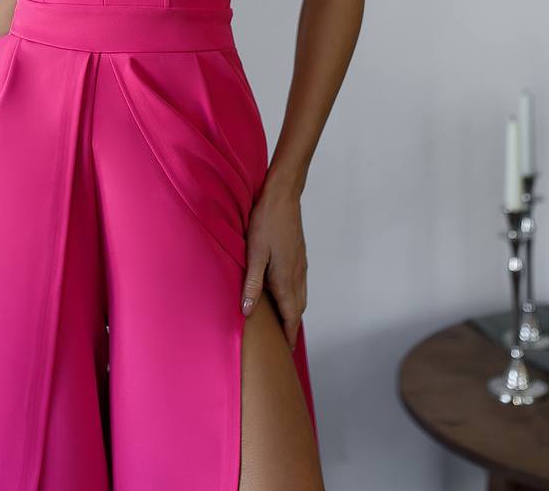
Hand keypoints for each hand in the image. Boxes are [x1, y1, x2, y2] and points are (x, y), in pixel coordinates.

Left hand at [240, 179, 307, 350]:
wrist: (283, 196)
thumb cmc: (265, 221)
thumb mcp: (254, 252)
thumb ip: (252, 283)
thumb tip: (248, 311)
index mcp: (285, 278)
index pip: (290, 316)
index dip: (288, 335)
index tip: (286, 352)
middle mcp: (297, 275)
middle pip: (297, 310)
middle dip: (292, 328)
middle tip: (284, 344)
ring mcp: (301, 265)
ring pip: (301, 297)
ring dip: (293, 313)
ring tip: (284, 324)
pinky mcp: (300, 256)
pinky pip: (300, 284)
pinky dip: (295, 297)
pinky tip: (284, 294)